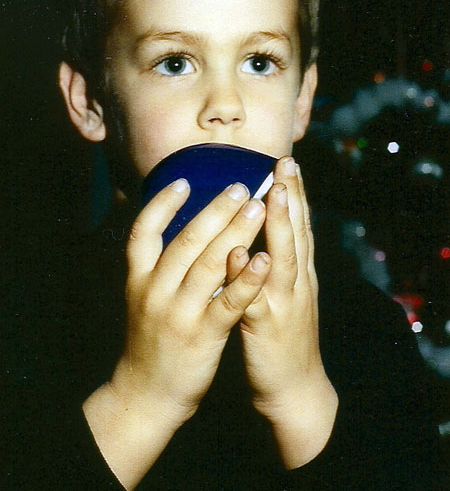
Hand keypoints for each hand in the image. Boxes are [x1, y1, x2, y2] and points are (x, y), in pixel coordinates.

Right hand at [83, 179, 270, 488]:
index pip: (143, 230)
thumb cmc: (152, 335)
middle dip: (216, 208)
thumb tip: (181, 223)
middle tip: (242, 184)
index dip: (162, 202)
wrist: (147, 392)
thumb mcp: (144, 295)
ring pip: (210, 264)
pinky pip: (228, 301)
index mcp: (138, 277)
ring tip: (258, 206)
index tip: (184, 180)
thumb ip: (159, 262)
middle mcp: (154, 290)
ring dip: (236, 232)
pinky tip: (263, 257)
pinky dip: (246, 278)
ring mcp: (178, 313)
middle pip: (187, 239)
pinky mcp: (202, 335)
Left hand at [227, 157, 337, 468]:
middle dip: (291, 196)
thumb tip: (259, 229)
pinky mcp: (267, 328)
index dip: (294, 193)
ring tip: (272, 195)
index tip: (287, 161)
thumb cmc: (282, 334)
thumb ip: (275, 260)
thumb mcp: (282, 292)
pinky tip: (243, 255)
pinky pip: (257, 300)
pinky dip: (250, 276)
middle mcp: (296, 282)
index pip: (298, 225)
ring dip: (280, 227)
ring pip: (284, 259)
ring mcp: (284, 304)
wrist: (294, 388)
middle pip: (296, 233)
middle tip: (286, 163)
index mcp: (297, 272)